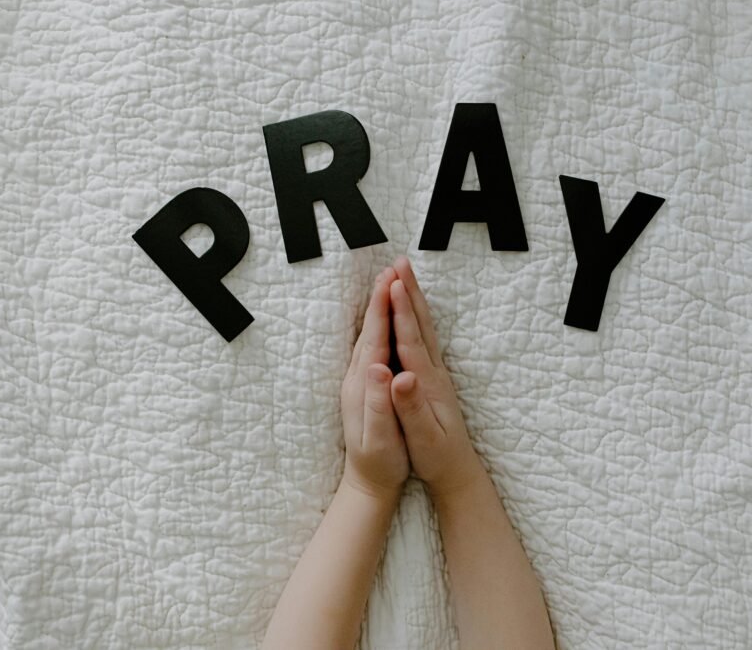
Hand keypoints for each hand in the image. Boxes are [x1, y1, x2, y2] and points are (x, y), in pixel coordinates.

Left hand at [339, 267, 409, 500]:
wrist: (368, 483)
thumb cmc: (380, 463)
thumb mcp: (380, 436)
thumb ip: (378, 401)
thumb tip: (380, 368)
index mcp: (364, 386)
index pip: (375, 339)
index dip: (384, 309)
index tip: (392, 281)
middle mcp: (359, 378)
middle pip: (371, 330)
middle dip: (381, 298)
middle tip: (393, 267)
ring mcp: (361, 381)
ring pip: (372, 335)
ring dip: (380, 307)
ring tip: (390, 283)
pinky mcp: (368, 387)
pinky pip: (376, 346)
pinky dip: (382, 326)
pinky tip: (387, 320)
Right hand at [388, 257, 484, 498]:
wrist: (457, 472)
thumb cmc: (437, 457)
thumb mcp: (423, 437)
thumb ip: (412, 406)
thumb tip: (402, 376)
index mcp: (426, 383)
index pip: (410, 340)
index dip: (399, 312)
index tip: (391, 284)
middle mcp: (433, 372)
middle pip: (419, 324)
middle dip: (408, 292)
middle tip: (400, 263)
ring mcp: (434, 373)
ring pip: (423, 327)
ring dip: (413, 299)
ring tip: (404, 276)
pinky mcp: (431, 379)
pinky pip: (421, 338)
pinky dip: (414, 317)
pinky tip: (410, 311)